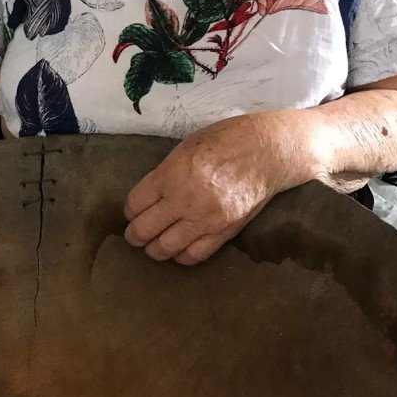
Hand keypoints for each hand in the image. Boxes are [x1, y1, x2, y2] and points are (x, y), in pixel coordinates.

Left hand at [124, 113, 302, 264]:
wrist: (267, 152)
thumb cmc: (225, 141)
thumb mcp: (185, 148)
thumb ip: (164, 174)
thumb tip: (148, 197)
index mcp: (171, 174)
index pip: (134, 205)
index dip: (129, 211)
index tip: (133, 212)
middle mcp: (184, 200)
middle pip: (144, 230)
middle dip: (135, 234)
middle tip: (135, 234)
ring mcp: (205, 219)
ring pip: (165, 248)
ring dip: (154, 249)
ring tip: (153, 245)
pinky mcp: (224, 232)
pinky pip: (193, 255)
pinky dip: (180, 255)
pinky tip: (178, 248)